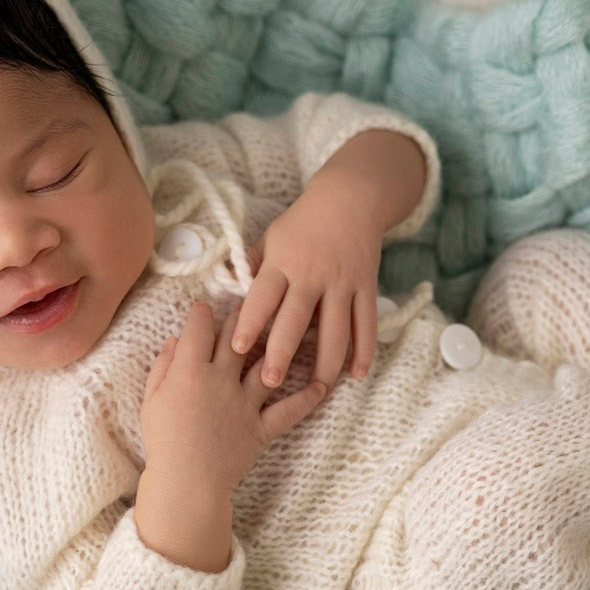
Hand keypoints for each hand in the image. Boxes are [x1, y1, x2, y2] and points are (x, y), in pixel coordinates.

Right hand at [142, 300, 331, 494]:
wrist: (185, 482)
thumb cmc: (163, 442)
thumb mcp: (151, 400)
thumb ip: (162, 367)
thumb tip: (174, 341)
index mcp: (189, 371)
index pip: (198, 329)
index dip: (201, 313)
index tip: (203, 308)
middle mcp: (221, 380)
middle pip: (236, 338)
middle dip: (241, 317)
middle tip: (247, 305)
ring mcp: (245, 403)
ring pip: (264, 364)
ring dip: (275, 344)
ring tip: (284, 330)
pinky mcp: (262, 427)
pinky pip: (289, 410)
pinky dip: (307, 399)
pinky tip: (322, 385)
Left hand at [229, 191, 381, 388]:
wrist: (350, 199)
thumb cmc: (302, 221)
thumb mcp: (270, 236)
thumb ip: (250, 265)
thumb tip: (223, 286)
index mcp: (283, 263)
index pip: (263, 297)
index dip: (250, 322)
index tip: (238, 347)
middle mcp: (312, 275)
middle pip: (296, 320)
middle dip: (282, 353)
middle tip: (270, 382)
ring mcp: (342, 283)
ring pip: (336, 329)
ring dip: (326, 363)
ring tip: (317, 390)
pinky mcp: (365, 288)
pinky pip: (366, 323)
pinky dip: (364, 350)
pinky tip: (357, 374)